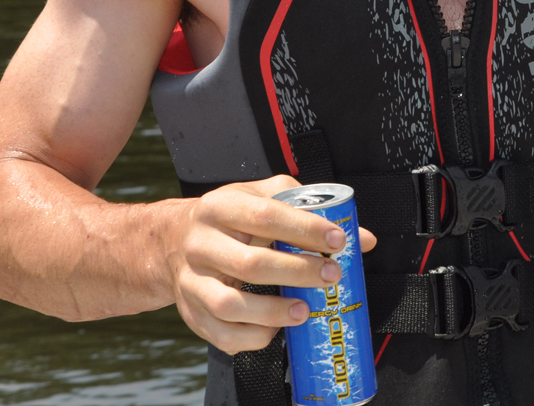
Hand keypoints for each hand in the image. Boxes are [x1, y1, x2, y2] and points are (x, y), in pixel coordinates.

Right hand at [164, 175, 377, 354]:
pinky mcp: (192, 313)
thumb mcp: (262, 197)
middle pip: (251, 262)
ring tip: (304, 310)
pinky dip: (253, 336)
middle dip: (298, 272)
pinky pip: (222, 334)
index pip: (266, 214)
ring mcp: (192, 280)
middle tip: (331, 276)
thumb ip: (309, 210)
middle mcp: (201, 242)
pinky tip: (275, 328)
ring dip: (273, 311)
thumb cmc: (229, 218)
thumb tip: (361, 238)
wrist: (173, 241)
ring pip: (231, 304)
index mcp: (221, 206)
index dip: (305, 228)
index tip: (337, 240)